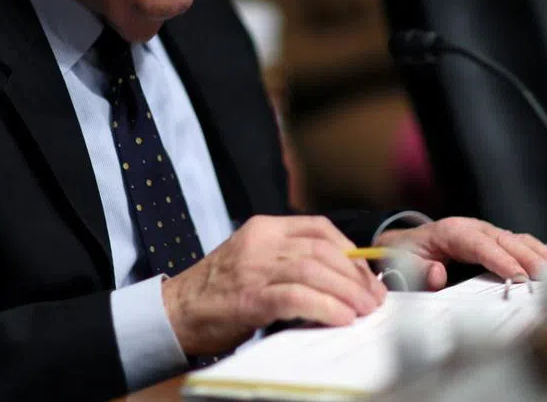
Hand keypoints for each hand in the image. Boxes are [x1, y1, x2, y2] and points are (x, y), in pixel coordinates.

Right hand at [161, 215, 387, 355]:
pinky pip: (297, 297)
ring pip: (315, 270)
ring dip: (347, 292)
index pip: (320, 228)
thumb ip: (288, 260)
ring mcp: (254, 268)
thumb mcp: (253, 261)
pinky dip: (324, 307)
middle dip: (355, 275)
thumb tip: (339, 279)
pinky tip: (341, 318)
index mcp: (264, 228)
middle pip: (323, 249)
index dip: (351, 251)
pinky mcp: (249, 297)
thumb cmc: (217, 293)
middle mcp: (261, 242)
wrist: (173, 313)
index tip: (366, 275)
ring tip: (363, 311)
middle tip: (373, 298)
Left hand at [375, 217, 546, 289]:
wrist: (404, 244)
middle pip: (506, 240)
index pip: (480, 245)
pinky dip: (537, 254)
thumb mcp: (403, 264)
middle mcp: (473, 228)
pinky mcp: (494, 241)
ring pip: (517, 239)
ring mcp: (486, 233)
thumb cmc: (406, 254)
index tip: (518, 277)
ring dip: (539, 255)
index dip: (501, 260)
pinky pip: (519, 244)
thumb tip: (438, 275)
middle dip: (529, 258)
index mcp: (451, 232)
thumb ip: (418, 271)